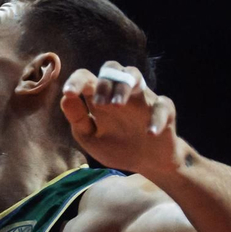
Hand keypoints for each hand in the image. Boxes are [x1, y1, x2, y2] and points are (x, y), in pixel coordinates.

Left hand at [59, 62, 183, 175]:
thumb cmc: (115, 146)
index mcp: (100, 97)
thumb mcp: (90, 137)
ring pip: (134, 74)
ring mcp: (143, 99)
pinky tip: (150, 133)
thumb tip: (66, 98)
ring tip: (117, 105)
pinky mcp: (164, 111)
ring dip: (124, 86)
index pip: (86, 77)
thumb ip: (78, 119)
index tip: (69, 93)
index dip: (76, 81)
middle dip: (104, 81)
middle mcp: (121, 92)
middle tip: (99, 103)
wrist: (146, 163)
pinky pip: (163, 105)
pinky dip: (157, 118)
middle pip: (111, 68)